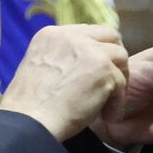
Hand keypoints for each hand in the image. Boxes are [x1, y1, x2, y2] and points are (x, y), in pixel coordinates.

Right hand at [0, 24, 128, 140]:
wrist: (30, 121)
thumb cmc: (30, 106)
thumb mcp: (39, 67)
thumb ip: (61, 58)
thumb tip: (83, 65)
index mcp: (52, 35)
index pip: (86, 32)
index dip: (96, 50)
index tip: (97, 69)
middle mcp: (71, 36)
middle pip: (109, 35)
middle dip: (114, 57)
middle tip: (113, 79)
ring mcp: (90, 51)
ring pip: (120, 57)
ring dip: (119, 80)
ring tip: (109, 102)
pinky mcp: (104, 69)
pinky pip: (122, 83)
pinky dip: (116, 103)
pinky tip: (107, 116)